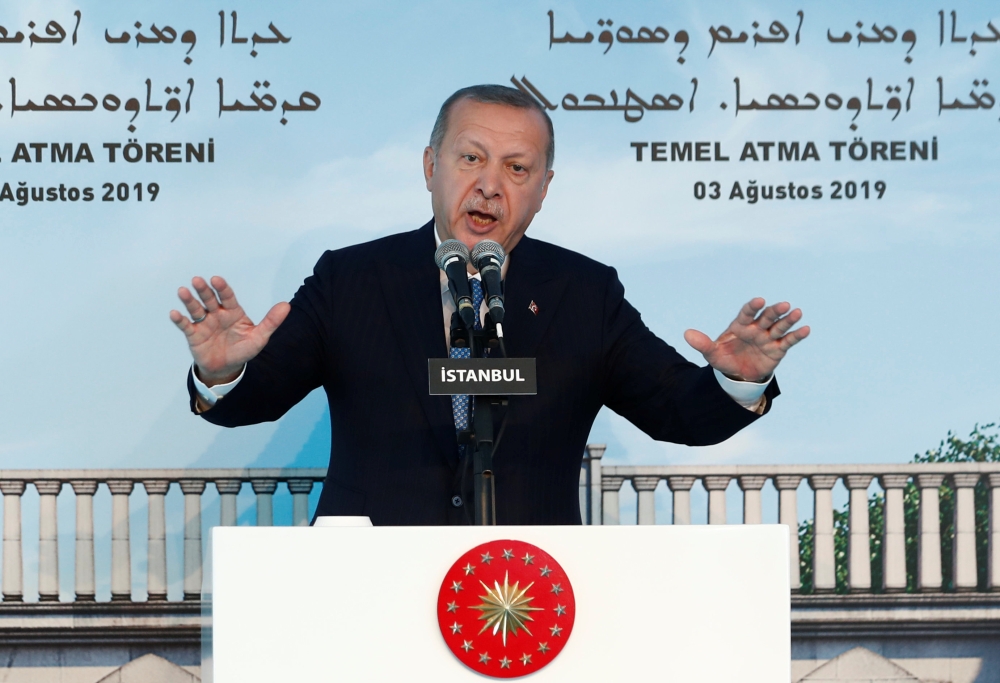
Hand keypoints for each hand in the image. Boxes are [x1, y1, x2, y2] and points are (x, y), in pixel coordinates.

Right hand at [169, 276, 289, 385]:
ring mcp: (204, 323)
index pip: (227, 297)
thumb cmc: (244, 349)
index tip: (216, 280)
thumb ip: (271, 322)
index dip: (222, 288)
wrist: (228, 368)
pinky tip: (175, 313)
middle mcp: (217, 314)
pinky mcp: (194, 335)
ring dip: (189, 301)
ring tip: (183, 291)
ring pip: (196, 309)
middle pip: (209, 299)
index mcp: (233, 312)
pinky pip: (186, 326)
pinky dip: (180, 320)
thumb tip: (286, 306)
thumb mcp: (259, 337)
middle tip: (197, 281)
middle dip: (204, 290)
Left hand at [683, 298, 808, 382]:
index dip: (752, 307)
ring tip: (797, 312)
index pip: (747, 313)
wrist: (738, 375)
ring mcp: (768, 338)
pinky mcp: (778, 349)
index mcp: (740, 325)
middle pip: (766, 317)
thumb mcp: (712, 354)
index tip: (759, 301)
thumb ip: (702, 344)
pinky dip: (797, 336)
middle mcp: (756, 328)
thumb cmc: (725, 359)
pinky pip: (788, 341)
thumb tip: (686, 334)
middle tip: (783, 305)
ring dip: (788, 320)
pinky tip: (806, 329)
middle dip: (774, 311)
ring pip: (779, 326)